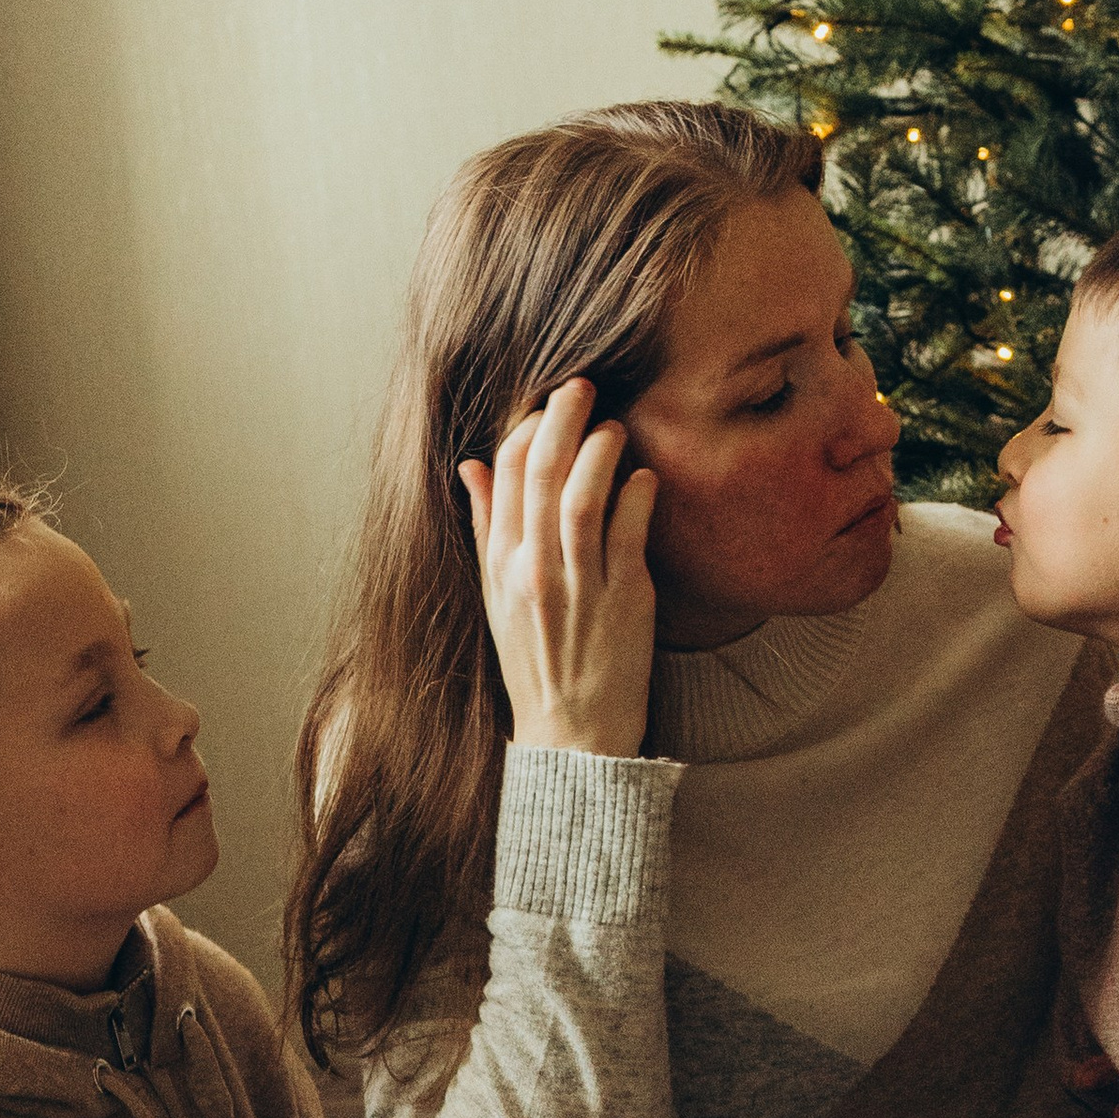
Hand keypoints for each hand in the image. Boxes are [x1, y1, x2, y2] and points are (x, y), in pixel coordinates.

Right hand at [460, 380, 656, 756]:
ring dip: (600, 451)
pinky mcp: (624, 601)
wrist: (572, 732)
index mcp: (501, 564)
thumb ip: (488, 527)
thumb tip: (472, 465)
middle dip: (561, 419)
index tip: (548, 406)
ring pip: (583, 498)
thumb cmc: (537, 661)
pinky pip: (629, 534)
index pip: (504, 476)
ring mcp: (578, 585)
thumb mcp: (496, 595)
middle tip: (582, 385)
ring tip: (616, 426)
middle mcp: (533, 571)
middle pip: (541, 475)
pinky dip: (638, 496)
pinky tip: (646, 477)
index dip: (525, 429)